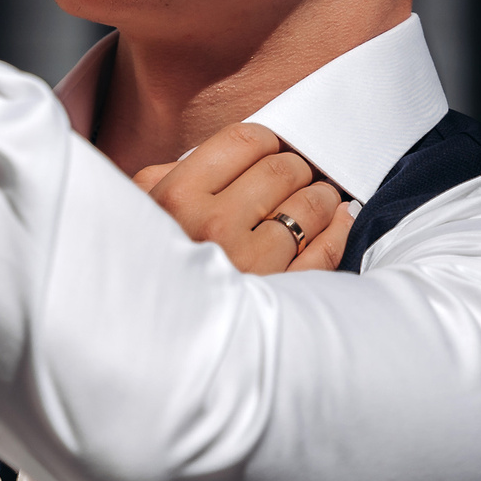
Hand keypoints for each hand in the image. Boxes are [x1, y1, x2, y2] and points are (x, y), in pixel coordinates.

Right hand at [135, 122, 352, 274]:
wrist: (156, 339)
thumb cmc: (150, 265)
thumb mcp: (142, 210)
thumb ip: (174, 173)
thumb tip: (230, 153)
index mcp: (176, 197)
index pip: (244, 141)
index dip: (267, 141)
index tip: (271, 151)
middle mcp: (213, 227)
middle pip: (281, 170)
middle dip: (297, 168)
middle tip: (298, 175)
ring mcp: (249, 263)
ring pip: (309, 207)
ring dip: (321, 197)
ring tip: (319, 198)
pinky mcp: (279, 294)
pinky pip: (324, 251)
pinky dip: (337, 230)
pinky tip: (336, 221)